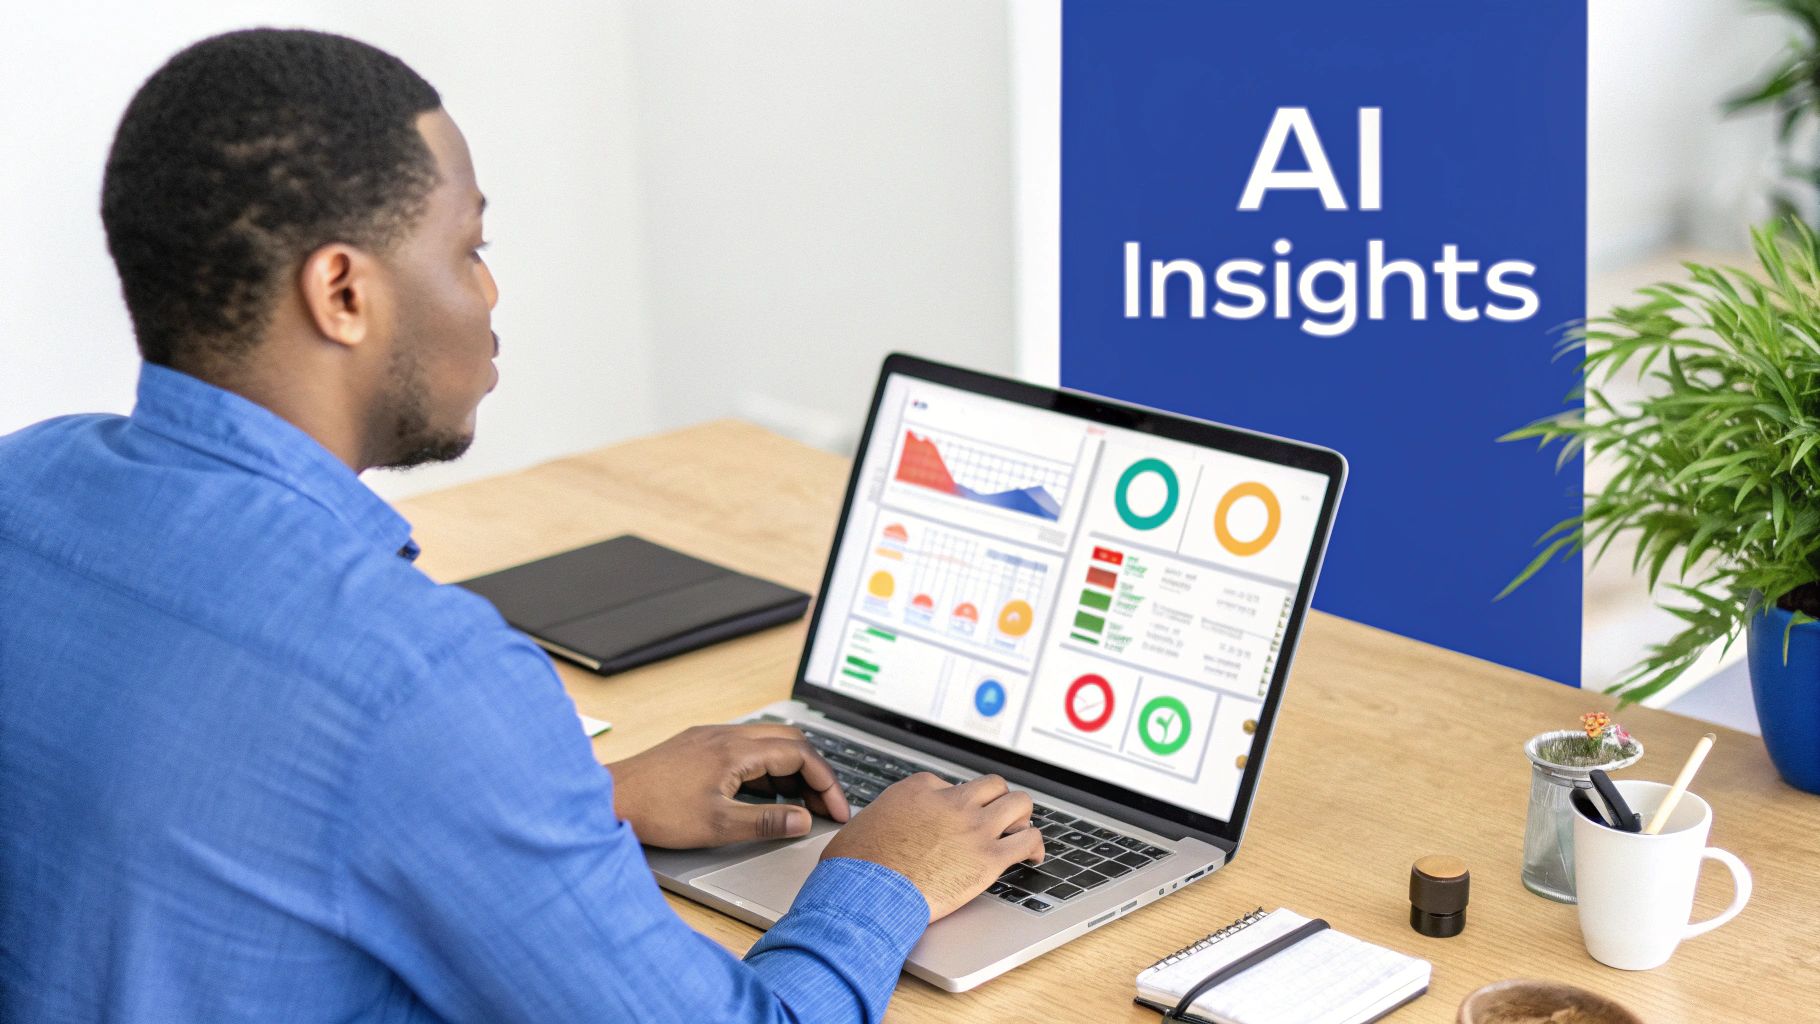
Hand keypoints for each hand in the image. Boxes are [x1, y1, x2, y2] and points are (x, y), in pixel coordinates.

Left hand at [606, 723, 850, 848]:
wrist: (611, 798)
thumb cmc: (657, 811)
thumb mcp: (718, 825)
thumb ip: (766, 821)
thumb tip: (803, 820)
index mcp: (737, 751)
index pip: (800, 755)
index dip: (826, 782)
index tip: (837, 809)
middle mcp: (727, 736)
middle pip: (790, 740)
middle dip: (815, 771)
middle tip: (825, 804)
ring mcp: (712, 737)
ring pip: (768, 742)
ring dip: (791, 768)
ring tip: (800, 803)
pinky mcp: (699, 745)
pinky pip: (747, 747)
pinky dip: (767, 767)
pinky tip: (763, 793)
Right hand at [822, 773, 1043, 921]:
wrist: (867, 892)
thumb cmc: (857, 865)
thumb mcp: (864, 823)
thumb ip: (884, 817)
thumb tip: (879, 828)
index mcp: (920, 789)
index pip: (951, 784)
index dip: (956, 802)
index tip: (956, 817)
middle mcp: (951, 802)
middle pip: (993, 785)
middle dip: (998, 800)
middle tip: (999, 816)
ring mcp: (974, 827)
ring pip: (1019, 804)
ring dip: (1021, 816)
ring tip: (1019, 831)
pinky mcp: (989, 858)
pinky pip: (1028, 841)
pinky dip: (1034, 846)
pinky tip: (1033, 855)